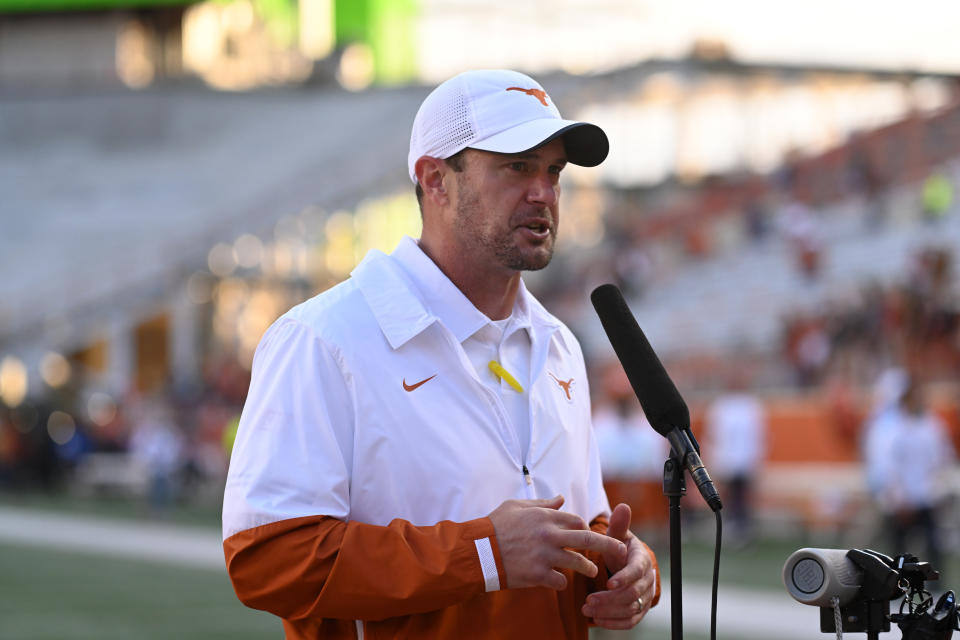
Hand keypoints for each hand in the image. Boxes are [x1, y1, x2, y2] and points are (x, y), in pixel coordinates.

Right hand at [488, 495, 627, 590]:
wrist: (478, 551)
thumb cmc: (495, 526)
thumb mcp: (517, 506)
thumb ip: (542, 504)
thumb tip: (561, 498)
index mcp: (545, 516)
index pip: (576, 520)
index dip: (584, 526)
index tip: (586, 534)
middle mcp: (549, 534)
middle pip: (586, 538)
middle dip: (607, 544)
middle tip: (620, 551)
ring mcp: (545, 556)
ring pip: (578, 563)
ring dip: (587, 568)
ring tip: (592, 571)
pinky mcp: (538, 575)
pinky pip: (560, 581)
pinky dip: (562, 582)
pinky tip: (558, 581)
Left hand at [581, 503, 656, 629]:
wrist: (627, 564)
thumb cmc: (620, 547)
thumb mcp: (618, 535)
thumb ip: (619, 524)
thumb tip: (622, 506)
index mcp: (642, 560)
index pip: (637, 571)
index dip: (624, 578)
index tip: (609, 583)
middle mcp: (647, 580)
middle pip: (633, 594)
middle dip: (610, 599)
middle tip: (588, 600)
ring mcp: (644, 596)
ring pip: (630, 609)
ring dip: (609, 611)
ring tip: (587, 609)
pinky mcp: (639, 609)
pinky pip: (631, 621)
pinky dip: (615, 623)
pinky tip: (597, 620)